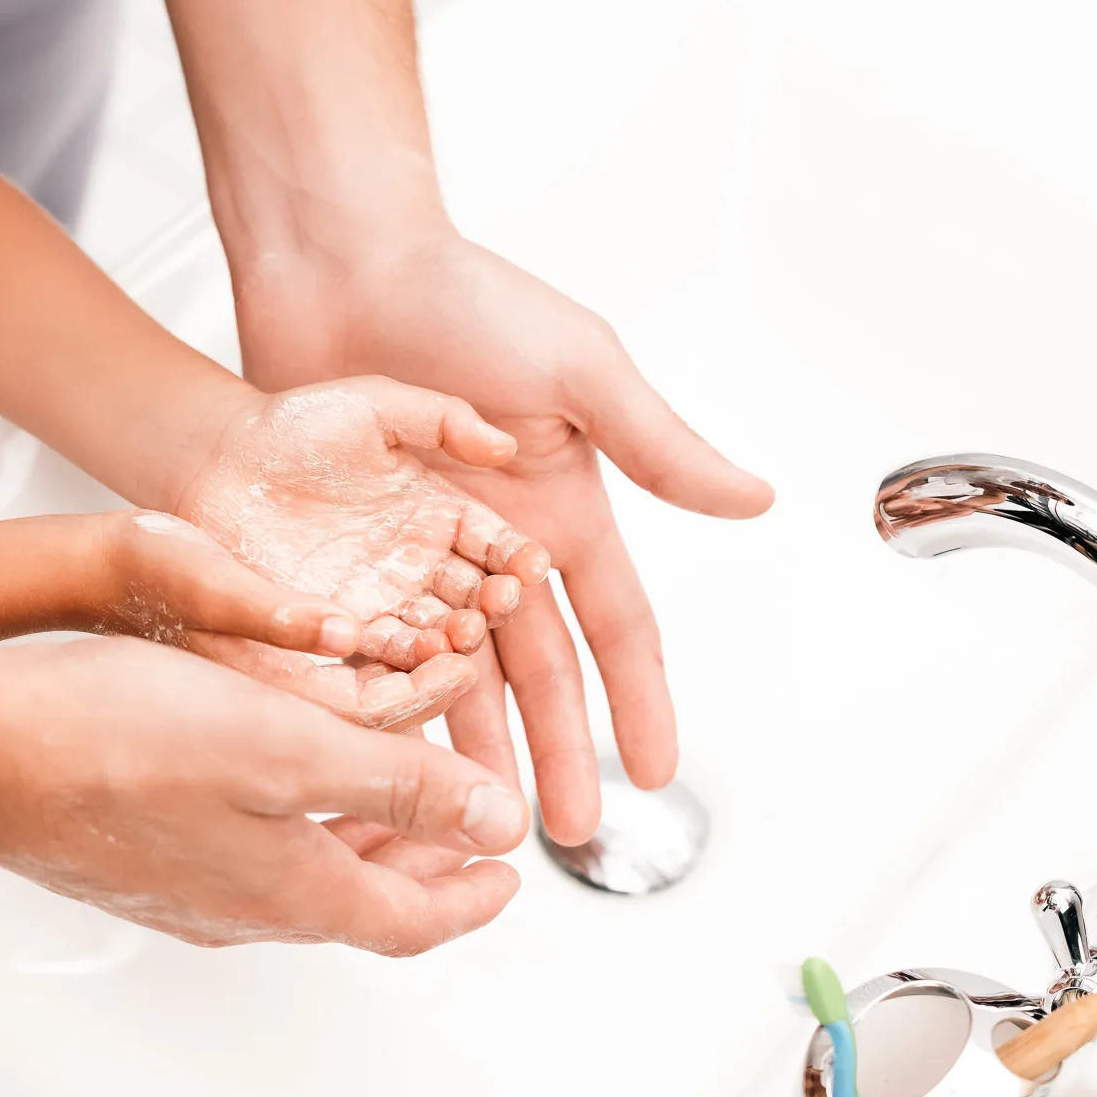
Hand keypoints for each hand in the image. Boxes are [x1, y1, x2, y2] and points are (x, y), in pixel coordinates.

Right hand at [0, 635, 528, 951]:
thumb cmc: (116, 742)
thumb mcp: (290, 747)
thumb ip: (397, 786)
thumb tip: (493, 824)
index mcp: (289, 893)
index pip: (410, 921)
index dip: (470, 898)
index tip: (511, 875)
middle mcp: (233, 908)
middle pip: (357, 905)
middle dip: (422, 867)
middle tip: (461, 831)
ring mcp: (176, 888)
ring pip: (296, 880)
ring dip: (355, 843)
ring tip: (382, 796)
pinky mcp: (128, 856)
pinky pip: (239, 858)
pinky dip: (290, 827)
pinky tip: (270, 780)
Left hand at [174, 376, 550, 730]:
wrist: (216, 465)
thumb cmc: (293, 427)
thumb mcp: (372, 405)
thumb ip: (440, 417)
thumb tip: (505, 444)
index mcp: (440, 512)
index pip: (495, 542)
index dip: (516, 555)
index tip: (529, 565)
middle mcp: (421, 564)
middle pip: (475, 597)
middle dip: (493, 605)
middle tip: (497, 604)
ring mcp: (383, 602)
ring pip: (436, 633)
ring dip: (454, 641)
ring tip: (459, 636)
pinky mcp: (340, 632)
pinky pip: (381, 657)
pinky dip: (402, 663)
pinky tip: (413, 657)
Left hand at [235, 230, 771, 842]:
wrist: (339, 262)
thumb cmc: (463, 297)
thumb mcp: (580, 370)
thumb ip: (657, 446)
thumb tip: (756, 501)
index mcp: (560, 509)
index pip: (613, 628)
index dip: (637, 701)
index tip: (654, 773)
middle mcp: (495, 546)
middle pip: (537, 675)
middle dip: (558, 752)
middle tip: (564, 833)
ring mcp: (418, 556)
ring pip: (455, 678)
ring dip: (476, 747)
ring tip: (481, 817)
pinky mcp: (349, 554)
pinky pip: (371, 646)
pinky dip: (387, 702)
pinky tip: (393, 759)